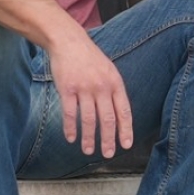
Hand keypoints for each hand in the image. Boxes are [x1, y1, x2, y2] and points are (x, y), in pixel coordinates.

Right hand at [46, 32, 133, 157]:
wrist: (68, 41)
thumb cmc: (89, 58)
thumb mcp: (109, 70)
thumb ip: (114, 91)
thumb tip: (119, 115)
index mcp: (115, 83)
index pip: (124, 111)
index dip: (125, 130)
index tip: (126, 145)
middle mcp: (102, 86)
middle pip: (107, 118)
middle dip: (108, 139)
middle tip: (108, 154)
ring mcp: (84, 88)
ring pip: (88, 119)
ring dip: (89, 138)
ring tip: (88, 150)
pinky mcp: (67, 88)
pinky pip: (70, 113)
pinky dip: (70, 128)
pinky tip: (71, 138)